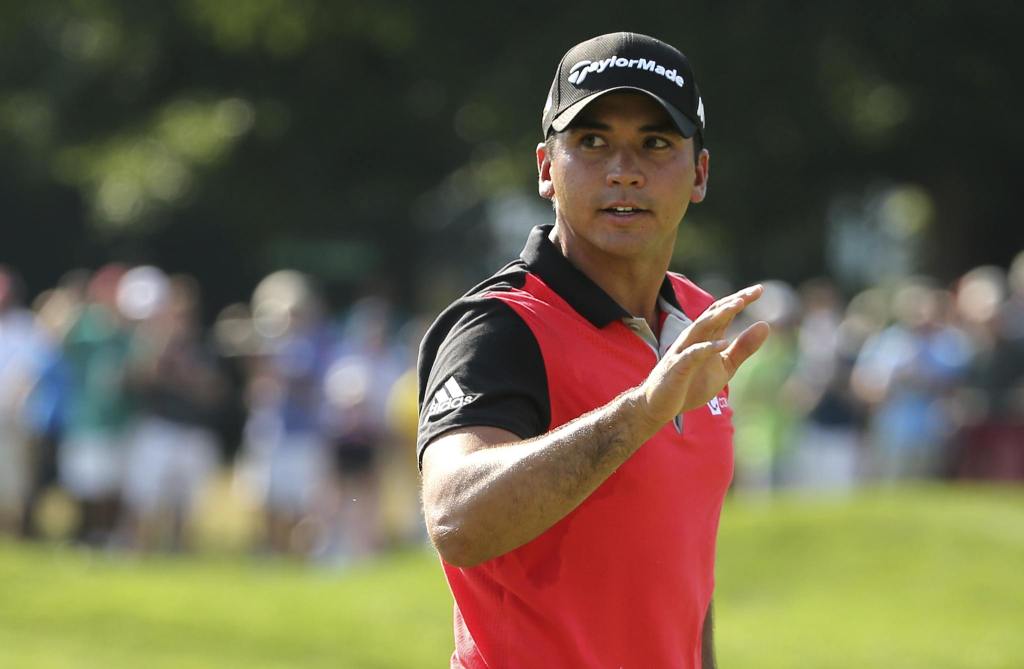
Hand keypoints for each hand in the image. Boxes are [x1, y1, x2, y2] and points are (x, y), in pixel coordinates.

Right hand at [636, 285, 770, 429]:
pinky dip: (707, 348)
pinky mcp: (676, 368)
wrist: (659, 407)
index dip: (740, 300)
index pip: (722, 312)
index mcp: (705, 337)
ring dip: (718, 316)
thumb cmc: (690, 385)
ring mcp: (683, 352)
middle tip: (752, 292)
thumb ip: (743, 348)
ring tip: (737, 305)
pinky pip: (692, 355)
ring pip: (700, 327)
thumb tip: (765, 325)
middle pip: (713, 314)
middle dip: (732, 302)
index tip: (759, 289)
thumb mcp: (725, 367)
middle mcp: (693, 339)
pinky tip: (723, 344)